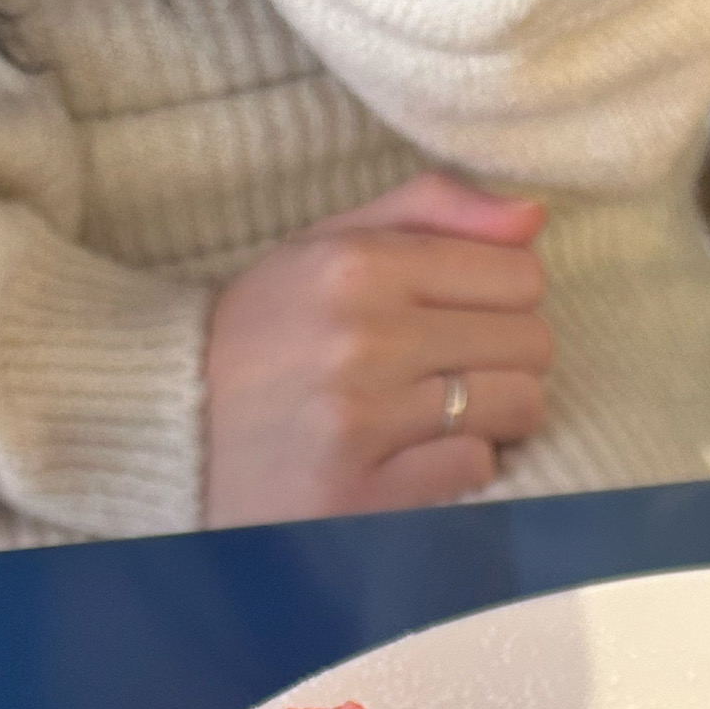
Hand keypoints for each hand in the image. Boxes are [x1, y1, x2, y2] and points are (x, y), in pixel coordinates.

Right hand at [203, 170, 550, 526]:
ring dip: (498, 416)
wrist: (174, 427)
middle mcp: (363, 337)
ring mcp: (363, 422)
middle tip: (459, 369)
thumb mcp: (331, 244)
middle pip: (531, 342)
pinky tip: (423, 455)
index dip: (510, 298)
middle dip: (509, 358)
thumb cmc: (270, 331)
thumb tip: (535, 216)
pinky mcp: (364, 495)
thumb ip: (431, 212)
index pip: (521, 273)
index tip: (471, 316)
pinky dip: (465, 466)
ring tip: (448, 412)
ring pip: (516, 407)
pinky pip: (477, 470)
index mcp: (359, 264)